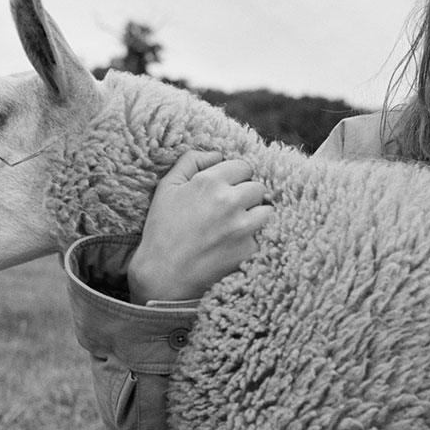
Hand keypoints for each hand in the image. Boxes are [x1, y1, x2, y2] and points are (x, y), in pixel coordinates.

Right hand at [128, 152, 273, 303]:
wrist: (164, 275)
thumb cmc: (162, 230)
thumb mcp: (167, 187)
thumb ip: (190, 161)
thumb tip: (217, 154)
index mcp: (209, 182)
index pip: (243, 167)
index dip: (235, 178)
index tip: (227, 189)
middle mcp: (230, 201)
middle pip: (258, 187)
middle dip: (247, 196)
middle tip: (231, 209)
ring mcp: (243, 227)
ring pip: (267, 211)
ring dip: (256, 216)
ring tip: (238, 226)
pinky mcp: (250, 249)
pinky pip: (262, 237)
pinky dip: (253, 240)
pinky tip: (235, 245)